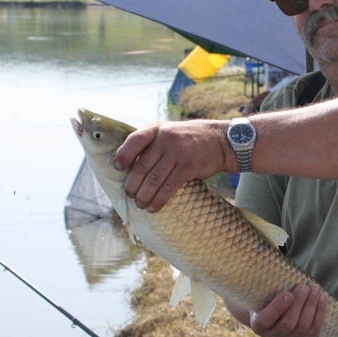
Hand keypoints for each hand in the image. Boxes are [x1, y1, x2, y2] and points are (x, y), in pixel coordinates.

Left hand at [113, 119, 231, 211]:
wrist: (220, 141)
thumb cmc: (188, 140)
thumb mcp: (169, 132)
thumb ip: (151, 144)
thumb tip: (128, 167)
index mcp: (157, 129)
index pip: (134, 140)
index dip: (123, 155)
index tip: (117, 167)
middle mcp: (166, 139)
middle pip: (142, 166)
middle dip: (132, 184)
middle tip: (129, 194)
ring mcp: (178, 153)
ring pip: (154, 179)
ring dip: (144, 195)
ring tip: (140, 204)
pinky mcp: (189, 167)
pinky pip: (169, 187)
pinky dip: (159, 200)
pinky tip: (153, 207)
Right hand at [249, 283, 326, 336]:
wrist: (277, 316)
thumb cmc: (270, 299)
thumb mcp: (264, 294)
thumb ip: (269, 286)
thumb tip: (277, 264)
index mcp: (258, 325)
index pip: (265, 320)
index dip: (278, 308)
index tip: (288, 293)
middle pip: (288, 323)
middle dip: (299, 303)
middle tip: (304, 286)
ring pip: (303, 326)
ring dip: (311, 305)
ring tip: (314, 288)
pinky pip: (314, 329)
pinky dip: (320, 312)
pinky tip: (322, 298)